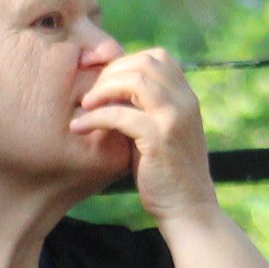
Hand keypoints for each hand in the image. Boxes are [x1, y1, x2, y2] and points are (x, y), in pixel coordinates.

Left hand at [72, 48, 217, 223]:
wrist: (188, 209)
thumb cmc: (165, 174)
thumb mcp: (157, 131)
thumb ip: (142, 108)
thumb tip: (109, 88)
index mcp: (186, 97)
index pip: (156, 57)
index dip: (125, 61)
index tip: (102, 80)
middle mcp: (185, 102)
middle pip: (144, 62)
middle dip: (111, 73)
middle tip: (90, 94)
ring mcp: (175, 118)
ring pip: (135, 80)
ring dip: (103, 89)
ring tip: (85, 105)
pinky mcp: (160, 138)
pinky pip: (120, 114)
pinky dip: (96, 117)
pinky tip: (80, 127)